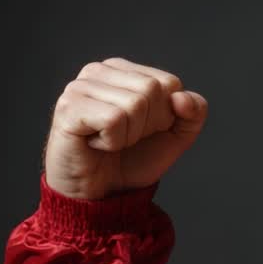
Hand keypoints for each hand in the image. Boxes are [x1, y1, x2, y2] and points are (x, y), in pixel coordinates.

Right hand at [44, 58, 207, 199]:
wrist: (102, 193)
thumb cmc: (133, 159)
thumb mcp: (177, 135)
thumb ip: (194, 112)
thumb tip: (181, 97)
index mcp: (125, 70)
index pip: (170, 83)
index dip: (167, 115)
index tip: (144, 129)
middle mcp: (100, 71)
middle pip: (152, 90)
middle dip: (148, 125)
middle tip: (124, 137)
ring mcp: (80, 86)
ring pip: (135, 104)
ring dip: (129, 135)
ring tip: (109, 141)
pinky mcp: (68, 107)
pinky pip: (114, 120)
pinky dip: (113, 141)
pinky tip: (96, 144)